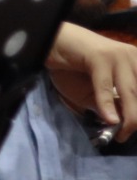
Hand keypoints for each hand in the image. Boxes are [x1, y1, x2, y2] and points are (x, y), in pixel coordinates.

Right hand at [46, 22, 136, 141]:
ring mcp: (118, 56)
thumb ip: (113, 104)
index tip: (132, 127)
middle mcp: (133, 57)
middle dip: (135, 119)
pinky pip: (105, 86)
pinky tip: (108, 119)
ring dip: (129, 117)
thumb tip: (126, 123)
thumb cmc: (72, 67)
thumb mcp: (96, 92)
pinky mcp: (100, 57)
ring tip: (122, 134)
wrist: (51, 44)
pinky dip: (107, 104)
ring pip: (130, 92)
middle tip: (125, 135)